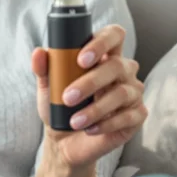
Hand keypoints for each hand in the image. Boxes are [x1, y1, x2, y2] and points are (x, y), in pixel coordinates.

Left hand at [33, 24, 145, 169]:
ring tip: (74, 121)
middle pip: (117, 65)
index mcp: (103, 55)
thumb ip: (44, 69)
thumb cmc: (59, 106)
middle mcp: (123, 70)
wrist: (64, 140)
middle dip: (91, 82)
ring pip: (121, 93)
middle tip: (68, 97)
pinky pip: (128, 117)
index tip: (81, 59)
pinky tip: (89, 129)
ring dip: (95, 109)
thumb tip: (38, 52)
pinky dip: (106, 124)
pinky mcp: (137, 115)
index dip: (101, 42)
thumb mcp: (48, 87)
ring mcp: (133, 92)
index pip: (113, 35)